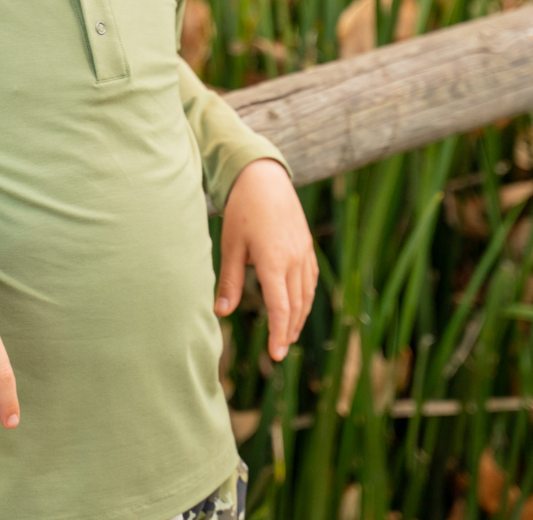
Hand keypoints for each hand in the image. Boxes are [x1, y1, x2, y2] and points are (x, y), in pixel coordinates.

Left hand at [216, 159, 318, 361]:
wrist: (263, 178)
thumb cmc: (242, 211)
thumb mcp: (231, 246)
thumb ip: (229, 281)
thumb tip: (221, 313)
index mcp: (273, 261)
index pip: (280, 308)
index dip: (278, 334)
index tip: (275, 355)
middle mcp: (293, 259)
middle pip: (296, 306)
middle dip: (288, 331)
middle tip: (279, 351)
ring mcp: (303, 252)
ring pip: (306, 294)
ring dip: (298, 317)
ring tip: (288, 334)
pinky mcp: (306, 245)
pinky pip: (311, 279)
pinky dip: (306, 297)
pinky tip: (298, 305)